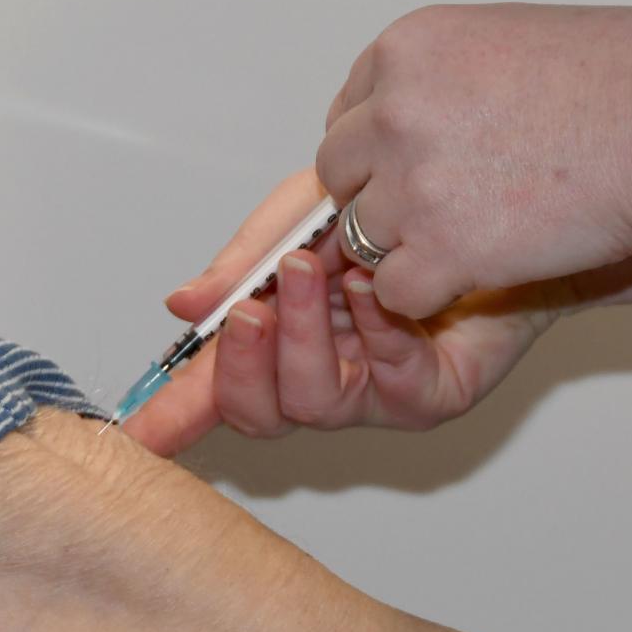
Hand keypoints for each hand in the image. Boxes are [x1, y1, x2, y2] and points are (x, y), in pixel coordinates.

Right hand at [123, 168, 568, 455]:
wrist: (495, 193)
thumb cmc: (398, 209)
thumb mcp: (302, 216)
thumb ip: (244, 264)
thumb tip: (182, 305)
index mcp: (278, 340)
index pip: (214, 389)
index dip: (172, 417)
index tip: (135, 437)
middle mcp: (320, 375)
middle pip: (256, 411)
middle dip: (242, 361)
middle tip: (249, 307)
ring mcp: (374, 393)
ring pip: (314, 401)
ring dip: (302, 334)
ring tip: (309, 272)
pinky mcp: (431, 396)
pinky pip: (390, 383)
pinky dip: (372, 329)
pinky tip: (371, 287)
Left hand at [316, 3, 631, 319]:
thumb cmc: (630, 78)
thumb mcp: (512, 39)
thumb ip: (450, 74)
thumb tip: (431, 108)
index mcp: (408, 47)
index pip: (349, 110)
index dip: (381, 147)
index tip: (420, 164)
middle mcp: (394, 109)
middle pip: (341, 171)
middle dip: (381, 195)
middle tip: (442, 211)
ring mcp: (412, 182)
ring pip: (360, 236)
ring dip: (407, 246)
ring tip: (473, 240)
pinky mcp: (440, 249)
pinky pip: (393, 291)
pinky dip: (428, 295)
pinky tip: (475, 277)